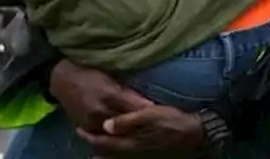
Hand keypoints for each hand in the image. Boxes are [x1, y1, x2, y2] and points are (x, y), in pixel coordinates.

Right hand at [48, 59, 152, 133]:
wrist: (61, 79)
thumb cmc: (88, 72)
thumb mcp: (109, 77)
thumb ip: (127, 92)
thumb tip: (147, 103)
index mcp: (110, 94)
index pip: (134, 108)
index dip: (147, 112)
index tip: (159, 115)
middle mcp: (101, 110)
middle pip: (126, 123)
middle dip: (138, 125)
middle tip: (152, 126)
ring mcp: (92, 121)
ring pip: (115, 132)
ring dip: (126, 132)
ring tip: (139, 132)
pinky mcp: (85, 127)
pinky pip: (102, 135)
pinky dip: (112, 134)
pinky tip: (122, 134)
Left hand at [77, 105, 205, 157]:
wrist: (192, 132)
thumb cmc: (170, 119)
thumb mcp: (148, 115)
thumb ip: (126, 121)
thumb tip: (105, 125)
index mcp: (130, 142)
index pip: (103, 142)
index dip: (89, 136)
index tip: (77, 128)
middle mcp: (132, 151)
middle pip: (106, 151)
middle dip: (93, 143)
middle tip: (81, 133)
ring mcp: (139, 152)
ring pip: (115, 154)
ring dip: (103, 149)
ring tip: (93, 143)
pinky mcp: (146, 150)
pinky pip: (124, 153)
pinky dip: (115, 149)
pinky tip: (115, 145)